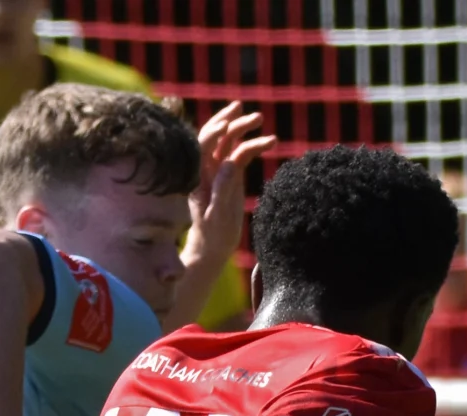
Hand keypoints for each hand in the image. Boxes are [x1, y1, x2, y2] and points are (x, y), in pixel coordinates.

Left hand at [180, 103, 275, 308]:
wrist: (212, 247)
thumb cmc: (212, 235)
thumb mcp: (216, 216)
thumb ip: (221, 190)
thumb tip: (228, 164)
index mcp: (198, 175)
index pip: (202, 145)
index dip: (214, 131)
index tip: (229, 123)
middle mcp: (205, 168)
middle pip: (215, 136)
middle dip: (231, 121)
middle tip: (253, 116)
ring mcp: (217, 170)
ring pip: (228, 142)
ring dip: (243, 129)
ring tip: (261, 121)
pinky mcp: (229, 175)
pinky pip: (240, 154)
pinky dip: (253, 146)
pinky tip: (269, 142)